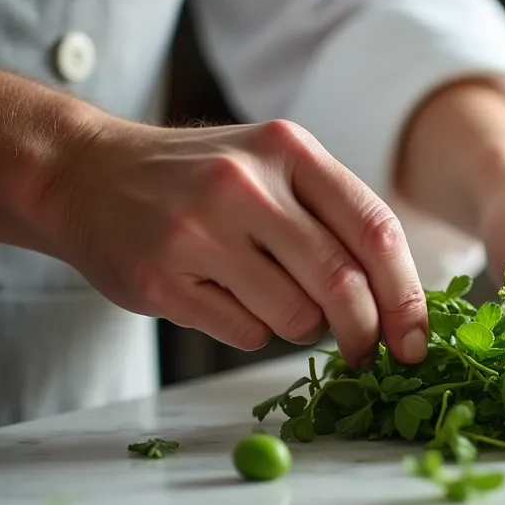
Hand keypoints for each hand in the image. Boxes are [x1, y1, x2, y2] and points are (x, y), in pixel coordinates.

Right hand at [46, 117, 428, 366]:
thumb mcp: (271, 166)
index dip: (407, 295)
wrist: (86, 174)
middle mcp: (246, 184)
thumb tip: (402, 300)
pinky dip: (252, 331)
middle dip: (366, 333)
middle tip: (368, 354)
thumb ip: (333, 217)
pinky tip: (223, 298)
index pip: (376, 231)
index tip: (418, 339)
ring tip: (271, 298)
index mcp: (289, 150)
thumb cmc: (200, 180)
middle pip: (342, 283)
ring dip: (301, 328)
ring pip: (295, 316)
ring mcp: (199, 231)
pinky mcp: (163, 278)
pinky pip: (244, 333)